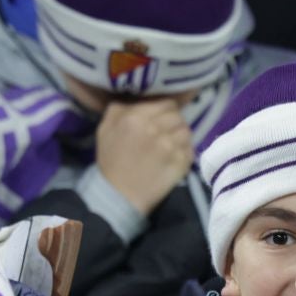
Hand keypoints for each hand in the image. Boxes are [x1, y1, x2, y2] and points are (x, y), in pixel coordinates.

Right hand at [95, 98, 194, 215]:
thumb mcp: (105, 129)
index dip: (165, 110)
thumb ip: (118, 109)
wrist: (119, 196)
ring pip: (187, 131)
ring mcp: (170, 146)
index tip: (161, 119)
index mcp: (136, 117)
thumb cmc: (111, 162)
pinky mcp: (181, 162)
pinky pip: (191, 149)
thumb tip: (133, 100)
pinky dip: (185, 152)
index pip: (166, 103)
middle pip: (178, 116)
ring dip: (181, 137)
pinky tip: (175, 158)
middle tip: (167, 133)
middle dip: (173, 123)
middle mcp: (155, 128)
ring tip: (173, 145)